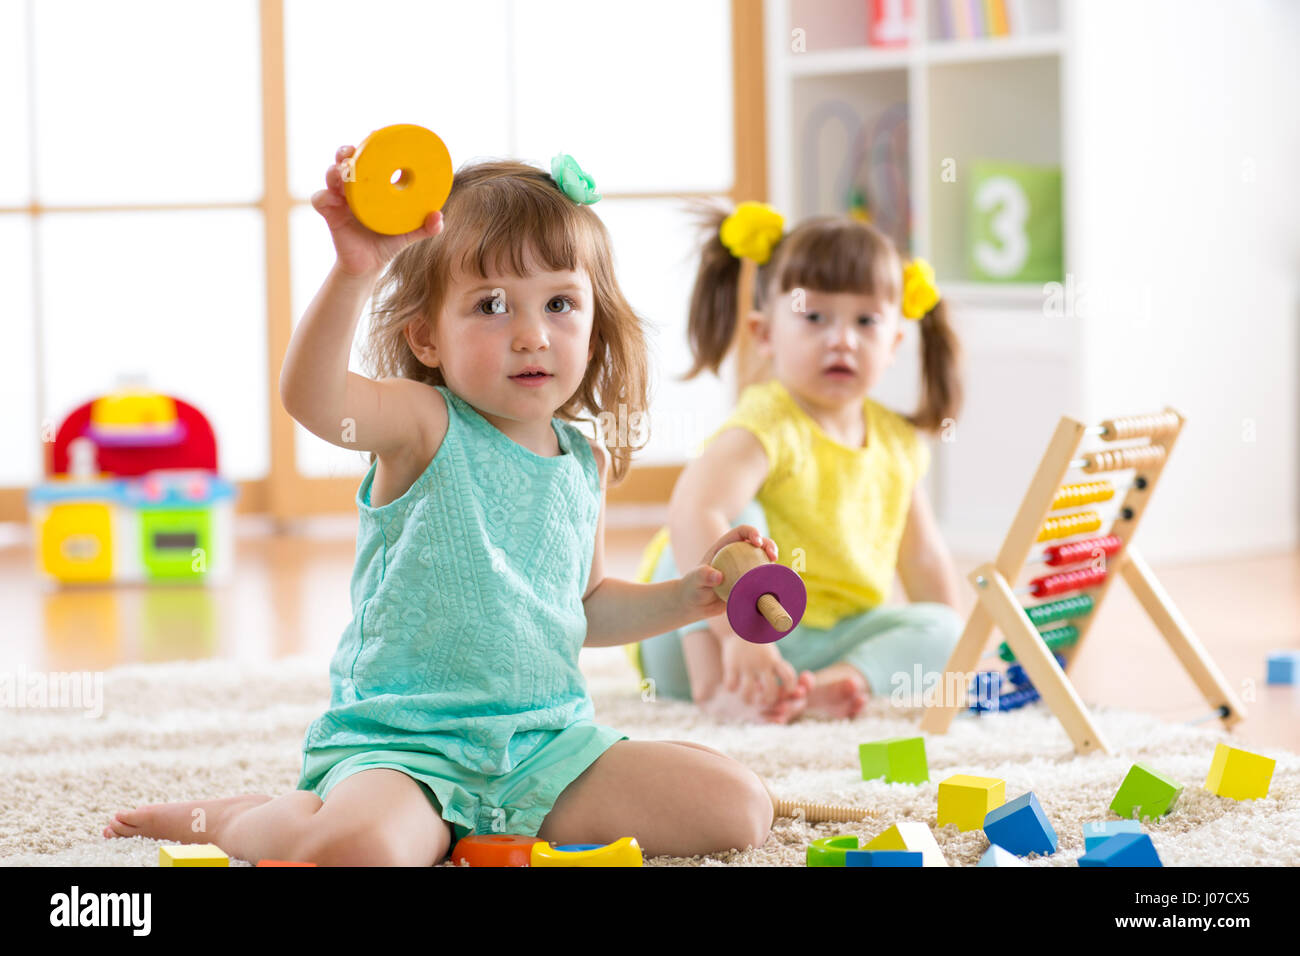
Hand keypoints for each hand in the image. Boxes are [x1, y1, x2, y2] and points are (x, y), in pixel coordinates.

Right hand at [310, 144, 443, 277]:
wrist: (369, 265)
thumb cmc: (387, 243)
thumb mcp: (409, 234)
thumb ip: (426, 227)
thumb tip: (438, 216)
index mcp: (372, 187)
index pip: (368, 160)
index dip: (369, 145)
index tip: (375, 134)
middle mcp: (354, 188)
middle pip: (345, 161)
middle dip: (346, 152)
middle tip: (353, 151)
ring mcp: (340, 199)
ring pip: (331, 175)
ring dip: (336, 170)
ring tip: (343, 171)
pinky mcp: (330, 214)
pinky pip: (320, 200)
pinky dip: (324, 196)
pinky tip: (334, 198)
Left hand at [676, 524, 778, 619]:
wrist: (695, 605)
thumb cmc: (692, 588)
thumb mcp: (695, 581)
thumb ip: (703, 576)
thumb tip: (719, 576)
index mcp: (725, 546)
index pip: (741, 532)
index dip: (752, 532)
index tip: (757, 542)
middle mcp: (737, 554)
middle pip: (758, 543)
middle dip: (769, 544)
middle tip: (773, 556)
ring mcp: (745, 568)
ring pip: (763, 560)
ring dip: (773, 562)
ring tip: (776, 569)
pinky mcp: (749, 582)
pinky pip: (762, 578)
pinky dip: (771, 579)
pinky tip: (775, 584)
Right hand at [720, 635, 798, 708]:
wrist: (738, 626)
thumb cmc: (757, 644)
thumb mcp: (770, 653)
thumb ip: (775, 668)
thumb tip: (783, 689)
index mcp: (774, 660)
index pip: (788, 677)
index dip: (789, 688)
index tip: (786, 692)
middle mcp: (761, 663)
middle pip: (770, 690)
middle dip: (768, 700)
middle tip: (764, 701)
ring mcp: (746, 665)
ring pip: (748, 691)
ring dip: (748, 699)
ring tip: (747, 699)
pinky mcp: (732, 665)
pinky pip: (731, 684)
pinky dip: (731, 688)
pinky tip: (732, 686)